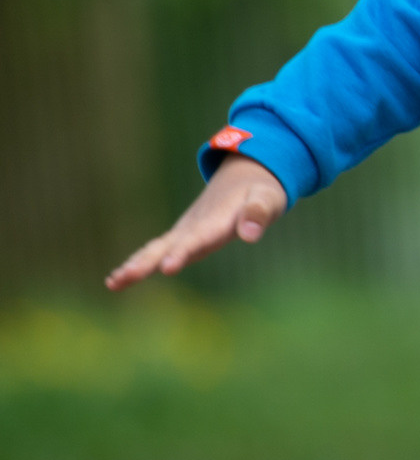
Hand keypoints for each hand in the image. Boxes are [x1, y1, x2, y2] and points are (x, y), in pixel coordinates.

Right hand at [106, 153, 287, 290]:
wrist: (244, 177)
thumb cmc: (260, 192)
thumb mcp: (267, 199)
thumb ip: (258, 213)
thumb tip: (251, 235)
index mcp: (216, 220)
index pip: (198, 239)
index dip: (183, 253)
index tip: (167, 268)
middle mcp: (195, 226)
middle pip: (168, 245)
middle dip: (147, 262)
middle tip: (125, 276)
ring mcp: (185, 231)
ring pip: (156, 248)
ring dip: (136, 264)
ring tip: (112, 282)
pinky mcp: (182, 236)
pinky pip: (158, 250)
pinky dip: (139, 262)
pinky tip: (117, 280)